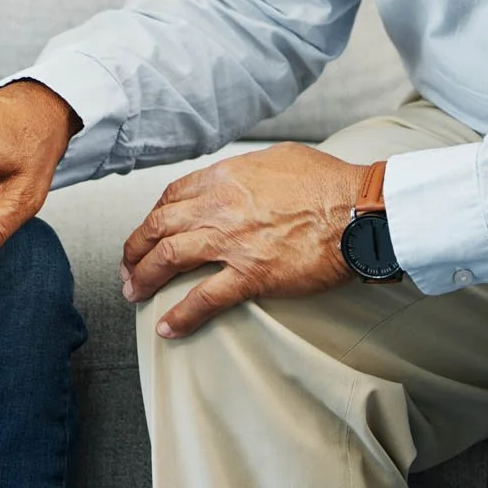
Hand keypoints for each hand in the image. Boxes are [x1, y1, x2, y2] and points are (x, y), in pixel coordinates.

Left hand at [121, 144, 364, 338]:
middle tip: (128, 268)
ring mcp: (232, 241)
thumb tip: (240, 177)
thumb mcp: (280, 158)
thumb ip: (249, 170)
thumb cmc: (328, 183)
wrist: (358, 210)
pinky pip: (204, 298)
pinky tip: (168, 328)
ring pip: (169, 259)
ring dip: (144, 279)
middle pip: (159, 227)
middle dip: (135, 249)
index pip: (171, 197)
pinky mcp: (251, 274)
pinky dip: (181, 315)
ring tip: (134, 294)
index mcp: (225, 177)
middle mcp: (219, 207)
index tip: (149, 232)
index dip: (153, 217)